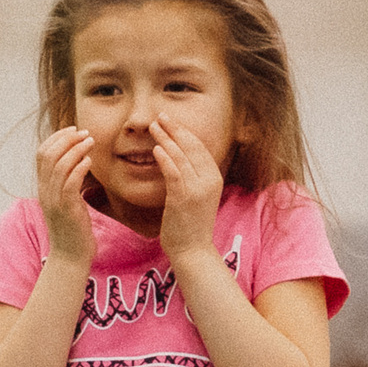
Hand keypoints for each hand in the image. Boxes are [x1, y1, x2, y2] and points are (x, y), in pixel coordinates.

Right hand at [35, 127, 97, 263]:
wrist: (70, 257)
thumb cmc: (73, 229)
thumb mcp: (67, 201)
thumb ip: (68, 182)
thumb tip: (79, 162)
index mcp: (43, 187)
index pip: (41, 153)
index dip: (56, 137)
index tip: (74, 130)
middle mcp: (44, 191)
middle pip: (48, 154)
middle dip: (67, 138)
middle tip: (85, 133)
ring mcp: (54, 200)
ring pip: (59, 165)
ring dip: (76, 149)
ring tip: (91, 141)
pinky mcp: (67, 209)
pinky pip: (70, 182)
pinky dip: (80, 167)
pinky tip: (90, 161)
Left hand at [148, 116, 223, 263]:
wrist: (193, 250)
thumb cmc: (190, 225)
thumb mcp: (197, 196)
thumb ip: (192, 178)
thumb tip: (178, 160)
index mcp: (214, 178)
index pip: (199, 147)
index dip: (184, 131)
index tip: (171, 121)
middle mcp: (209, 180)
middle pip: (192, 146)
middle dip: (175, 129)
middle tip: (161, 115)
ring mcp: (197, 189)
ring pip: (181, 156)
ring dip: (166, 138)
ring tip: (153, 126)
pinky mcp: (183, 198)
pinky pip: (174, 172)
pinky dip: (165, 158)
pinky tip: (156, 149)